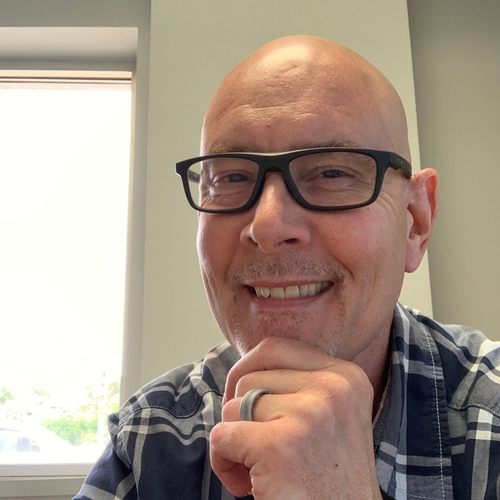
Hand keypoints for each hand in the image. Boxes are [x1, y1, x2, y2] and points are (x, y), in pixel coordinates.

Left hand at [210, 337, 381, 499]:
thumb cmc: (330, 479)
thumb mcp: (332, 416)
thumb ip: (300, 384)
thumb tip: (247, 365)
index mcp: (346, 376)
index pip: (274, 347)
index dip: (249, 371)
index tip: (246, 403)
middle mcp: (332, 389)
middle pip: (250, 377)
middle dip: (239, 410)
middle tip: (252, 443)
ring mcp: (308, 415)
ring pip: (234, 405)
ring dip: (234, 440)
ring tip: (257, 468)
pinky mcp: (279, 446)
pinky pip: (222, 435)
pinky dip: (222, 461)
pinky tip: (245, 484)